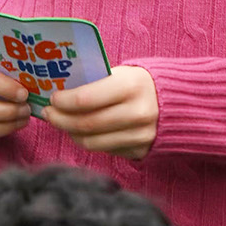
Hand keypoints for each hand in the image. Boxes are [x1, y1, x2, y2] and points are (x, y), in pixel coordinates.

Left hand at [43, 65, 157, 159]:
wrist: (176, 102)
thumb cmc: (139, 84)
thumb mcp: (122, 74)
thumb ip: (95, 83)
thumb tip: (59, 93)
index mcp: (132, 86)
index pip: (86, 99)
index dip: (63, 101)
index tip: (52, 98)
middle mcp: (138, 112)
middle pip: (86, 124)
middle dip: (60, 119)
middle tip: (49, 113)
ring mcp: (141, 135)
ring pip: (91, 142)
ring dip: (71, 133)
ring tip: (63, 123)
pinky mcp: (140, 150)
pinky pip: (104, 150)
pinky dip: (89, 141)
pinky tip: (83, 131)